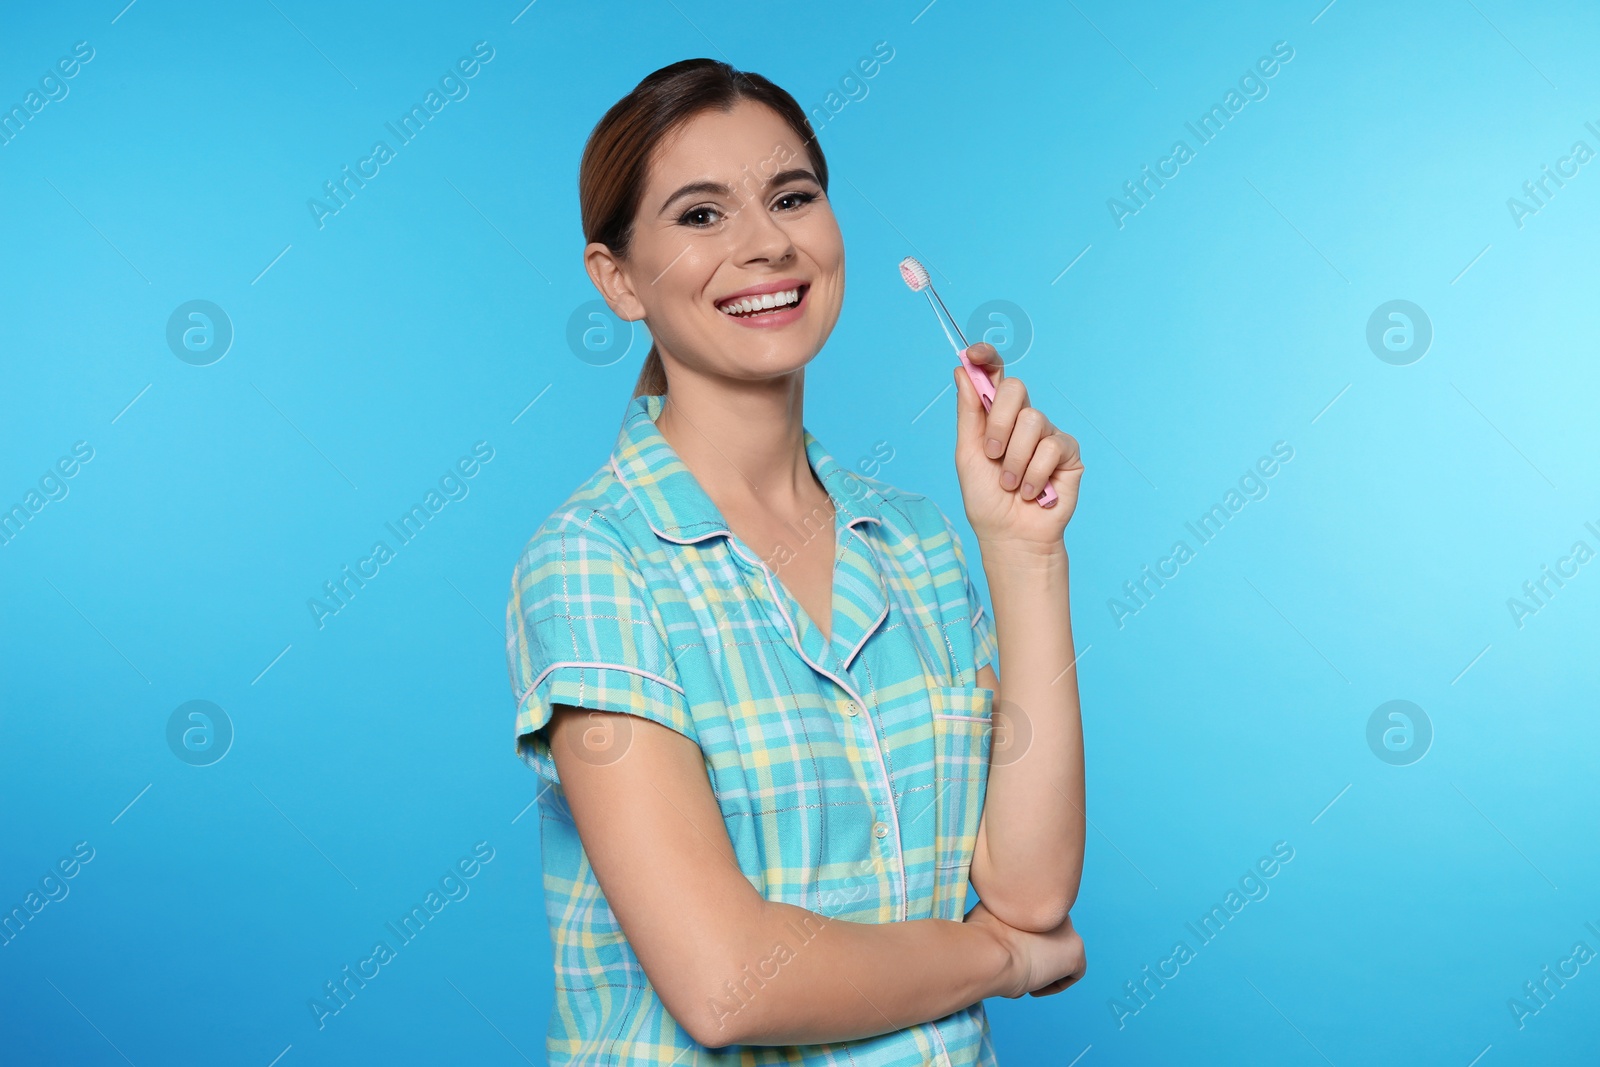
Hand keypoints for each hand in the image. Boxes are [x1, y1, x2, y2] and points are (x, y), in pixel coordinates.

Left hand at [953, 343, 1082, 549]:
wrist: (1010, 534)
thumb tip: (961, 370)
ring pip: (1032, 421)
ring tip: (1011, 485)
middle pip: (1015, 389)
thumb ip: (969, 413)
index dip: (986, 358)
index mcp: (996, 415)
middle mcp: (1023, 419)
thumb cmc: (987, 498)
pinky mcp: (1068, 452)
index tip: (974, 355)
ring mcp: (1048, 433)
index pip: (995, 375)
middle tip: (992, 454)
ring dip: (1015, 460)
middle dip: (998, 423)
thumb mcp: (968, 454)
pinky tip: (1031, 492)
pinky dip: (1034, 474)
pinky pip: (1051, 447)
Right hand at [964, 898, 1086, 998]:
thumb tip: (990, 922)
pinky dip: (1053, 985)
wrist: (990, 952)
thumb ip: (998, 913)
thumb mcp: (985, 913)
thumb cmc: (979, 935)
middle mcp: (1055, 907)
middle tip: (1016, 965)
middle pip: (1049, 936)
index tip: (1009, 950)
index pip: (1035, 920)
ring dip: (1043, 968)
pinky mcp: (1077, 951)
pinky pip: (1072, 973)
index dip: (1022, 938)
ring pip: (1059, 954)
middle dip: (1035, 953)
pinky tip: (1033, 986)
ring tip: (1023, 976)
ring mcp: (1069, 928)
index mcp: (1034, 894)